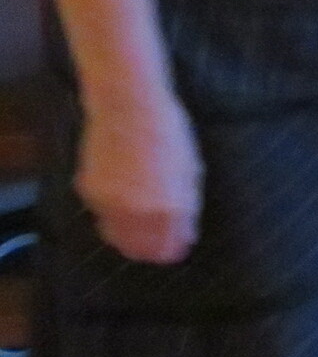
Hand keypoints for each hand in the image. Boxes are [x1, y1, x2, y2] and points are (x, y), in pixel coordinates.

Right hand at [76, 90, 201, 263]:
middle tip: (156, 242)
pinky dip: (111, 214)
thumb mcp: (189, 170)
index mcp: (169, 206)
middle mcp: (138, 210)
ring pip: (116, 236)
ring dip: (128, 236)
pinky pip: (102, 214)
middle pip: (139, 250)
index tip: (175, 249)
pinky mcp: (89, 191)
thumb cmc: (168, 133)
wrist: (129, 106)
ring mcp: (111, 202)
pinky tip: (123, 198)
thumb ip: (185, 206)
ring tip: (140, 220)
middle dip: (149, 249)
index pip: (167, 248)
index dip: (172, 250)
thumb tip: (183, 235)